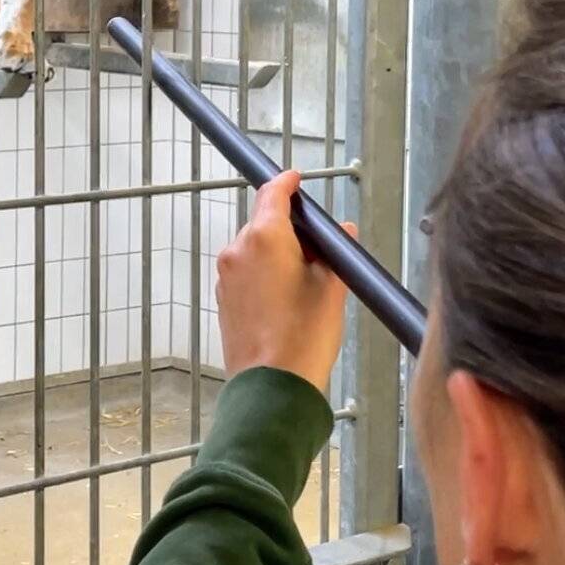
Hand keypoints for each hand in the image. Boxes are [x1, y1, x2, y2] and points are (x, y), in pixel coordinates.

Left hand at [215, 170, 353, 394]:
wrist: (273, 385)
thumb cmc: (304, 336)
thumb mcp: (332, 286)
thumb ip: (334, 252)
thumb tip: (342, 232)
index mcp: (264, 236)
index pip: (272, 193)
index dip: (286, 183)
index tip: (295, 179)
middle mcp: (238, 249)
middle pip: (263, 223)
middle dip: (289, 229)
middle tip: (318, 249)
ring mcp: (226, 275)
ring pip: (253, 249)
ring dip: (275, 254)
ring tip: (305, 281)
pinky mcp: (222, 297)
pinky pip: (245, 272)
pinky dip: (263, 274)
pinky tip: (285, 298)